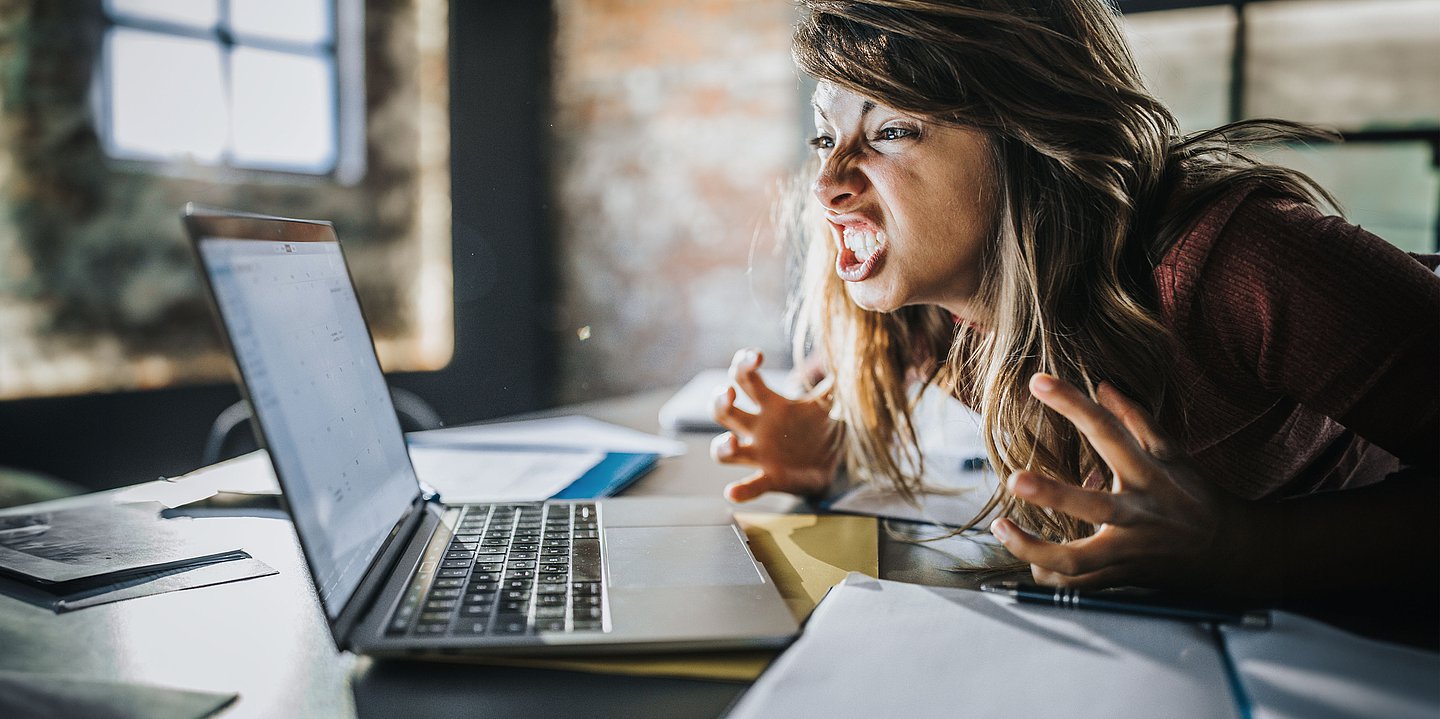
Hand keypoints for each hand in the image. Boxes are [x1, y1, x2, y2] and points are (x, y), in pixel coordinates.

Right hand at [710, 348, 840, 501]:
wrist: (831, 465)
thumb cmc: (818, 430)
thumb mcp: (827, 405)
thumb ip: (832, 383)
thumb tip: (848, 356)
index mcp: (770, 406)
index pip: (746, 379)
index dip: (743, 364)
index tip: (756, 356)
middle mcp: (757, 428)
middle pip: (723, 411)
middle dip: (720, 400)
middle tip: (729, 393)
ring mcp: (759, 454)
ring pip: (724, 451)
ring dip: (722, 447)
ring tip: (731, 443)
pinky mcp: (769, 479)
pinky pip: (750, 485)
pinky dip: (740, 490)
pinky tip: (733, 492)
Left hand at [989, 373, 1242, 589]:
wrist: (1232, 553)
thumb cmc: (1196, 496)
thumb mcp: (1174, 454)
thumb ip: (1136, 420)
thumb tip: (1102, 385)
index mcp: (1149, 474)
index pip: (1108, 432)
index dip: (1073, 404)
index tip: (1037, 382)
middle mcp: (1138, 514)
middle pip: (1093, 507)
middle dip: (1053, 495)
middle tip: (1013, 478)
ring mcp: (1129, 550)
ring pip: (1078, 561)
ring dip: (1035, 549)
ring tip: (1001, 527)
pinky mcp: (1122, 577)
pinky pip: (1079, 586)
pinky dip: (1051, 577)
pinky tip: (1029, 562)